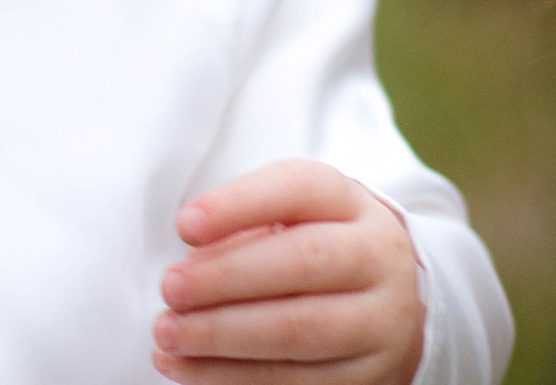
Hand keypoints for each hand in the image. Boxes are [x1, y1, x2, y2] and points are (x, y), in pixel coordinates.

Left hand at [152, 158, 424, 384]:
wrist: (385, 303)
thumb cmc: (314, 248)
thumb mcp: (288, 219)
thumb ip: (242, 231)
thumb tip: (191, 264)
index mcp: (349, 202)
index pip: (296, 189)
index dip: (237, 205)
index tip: (184, 225)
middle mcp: (377, 256)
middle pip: (302, 261)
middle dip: (226, 277)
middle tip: (170, 288)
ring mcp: (382, 320)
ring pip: (300, 330)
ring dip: (223, 335)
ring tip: (169, 333)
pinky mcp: (372, 374)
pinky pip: (298, 381)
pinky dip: (233, 377)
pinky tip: (188, 369)